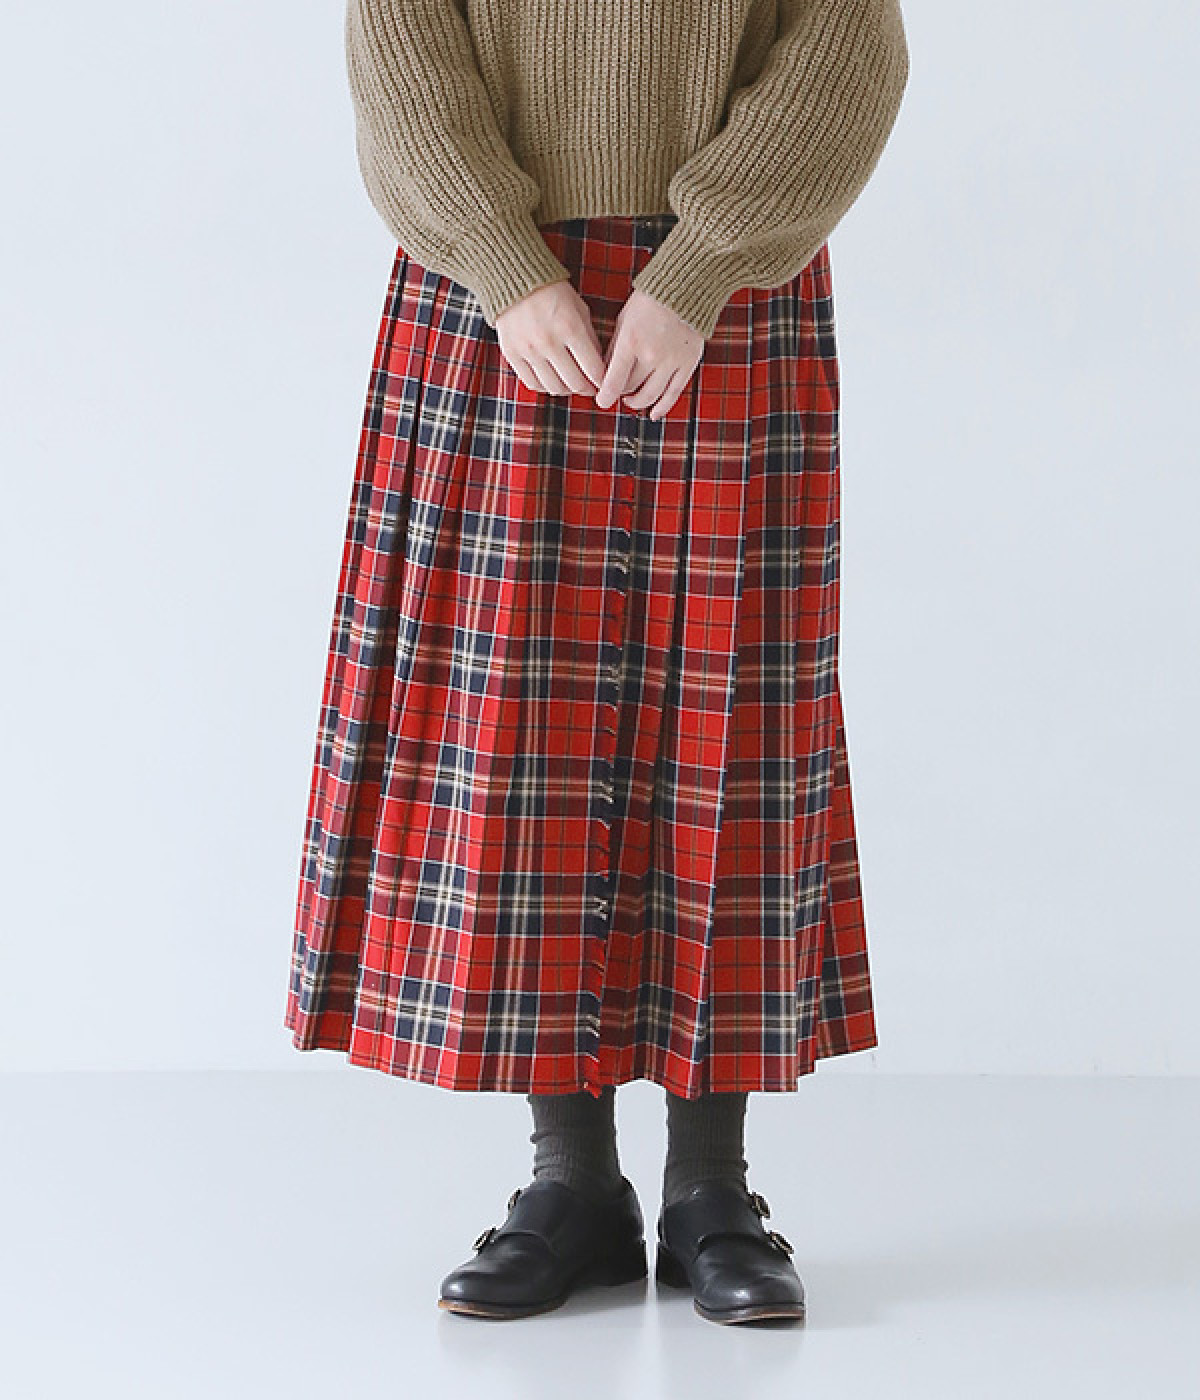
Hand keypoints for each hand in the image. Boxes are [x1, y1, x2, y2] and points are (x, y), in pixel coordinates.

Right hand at [494, 280, 607, 396]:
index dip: (602, 381)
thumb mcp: (579, 308)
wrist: (515, 279)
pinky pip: (532, 383)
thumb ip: (590, 337)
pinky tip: (551, 381)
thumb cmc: (551, 291)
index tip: (603, 382)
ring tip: (570, 384)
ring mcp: (529, 350)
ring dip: (566, 390)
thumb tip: (598, 365)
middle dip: (586, 389)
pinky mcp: (512, 354)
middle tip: (589, 387)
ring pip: (553, 387)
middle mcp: (549, 342)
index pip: (593, 369)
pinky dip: (544, 387)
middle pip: (575, 383)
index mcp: (570, 328)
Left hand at [594, 289, 704, 420]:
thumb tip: (606, 373)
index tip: (602, 402)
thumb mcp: (624, 320)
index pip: (614, 380)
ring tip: (632, 401)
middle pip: (630, 388)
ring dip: (638, 402)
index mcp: (631, 341)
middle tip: (618, 391)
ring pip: (650, 396)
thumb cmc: (651, 301)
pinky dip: (662, 407)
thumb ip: (615, 348)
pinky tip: (654, 413)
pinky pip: (673, 394)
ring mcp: (671, 362)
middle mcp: (651, 355)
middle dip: (621, 393)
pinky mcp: (687, 364)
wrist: (685, 289)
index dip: (606, 396)